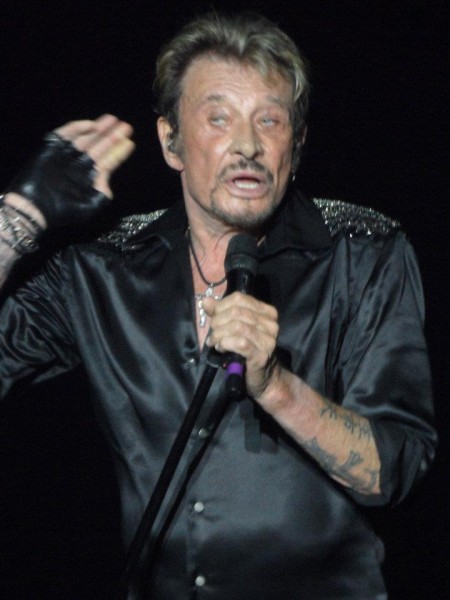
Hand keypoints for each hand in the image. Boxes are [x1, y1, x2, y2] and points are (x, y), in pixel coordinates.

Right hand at [8, 114, 134, 228]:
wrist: (36, 207)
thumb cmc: (63, 210)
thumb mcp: (90, 206)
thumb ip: (103, 193)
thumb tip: (107, 177)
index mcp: (89, 178)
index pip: (108, 162)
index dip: (118, 153)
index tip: (130, 143)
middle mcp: (79, 165)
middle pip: (99, 147)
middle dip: (112, 137)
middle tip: (126, 127)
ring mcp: (66, 155)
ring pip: (86, 138)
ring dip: (99, 129)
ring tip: (113, 120)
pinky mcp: (53, 147)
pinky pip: (67, 133)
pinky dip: (78, 128)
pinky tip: (92, 125)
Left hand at [203, 292, 279, 399]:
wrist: (264, 378)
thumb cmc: (248, 352)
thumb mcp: (235, 328)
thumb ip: (221, 313)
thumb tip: (205, 301)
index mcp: (266, 312)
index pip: (239, 298)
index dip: (221, 306)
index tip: (214, 318)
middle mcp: (270, 324)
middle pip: (236, 312)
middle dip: (218, 322)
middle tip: (212, 334)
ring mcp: (267, 340)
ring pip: (237, 326)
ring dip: (219, 334)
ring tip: (214, 342)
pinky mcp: (261, 355)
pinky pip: (239, 342)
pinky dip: (225, 343)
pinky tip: (220, 348)